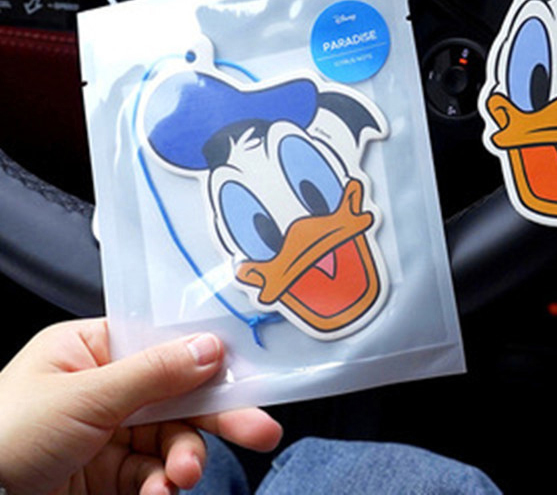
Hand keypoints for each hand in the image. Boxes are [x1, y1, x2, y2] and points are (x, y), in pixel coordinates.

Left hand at [0, 319, 281, 494]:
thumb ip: (153, 373)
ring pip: (171, 437)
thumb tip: (211, 347)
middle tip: (260, 431)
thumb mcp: (83, 397)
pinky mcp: (107, 476)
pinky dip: (161, 484)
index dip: (206, 360)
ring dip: (184, 458)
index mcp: (93, 348)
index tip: (246, 375)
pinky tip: (160, 493)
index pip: (165, 346)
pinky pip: (151, 474)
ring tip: (181, 478)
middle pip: (177, 394)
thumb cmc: (5, 433)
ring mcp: (108, 433)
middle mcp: (105, 386)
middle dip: (216, 416)